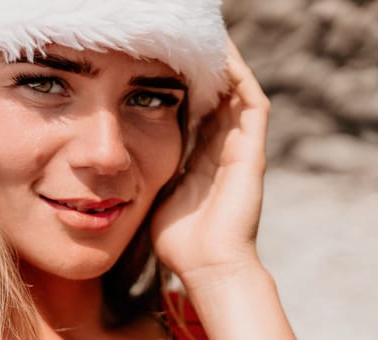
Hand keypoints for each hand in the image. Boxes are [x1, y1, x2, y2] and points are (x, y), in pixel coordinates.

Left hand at [151, 39, 269, 285]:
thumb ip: (153, 173)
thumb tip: (126, 160)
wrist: (206, 266)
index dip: (188, 84)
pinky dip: (239, 77)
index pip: (199, 110)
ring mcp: (241, 148)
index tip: (168, 60)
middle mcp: (224, 148)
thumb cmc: (180, 239)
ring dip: (225, 63)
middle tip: (187, 37)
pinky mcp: (252, 151)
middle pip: (220, 94)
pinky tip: (222, 53)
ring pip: (238, 92)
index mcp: (203, 158)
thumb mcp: (159, 195)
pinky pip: (251, 103)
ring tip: (207, 35)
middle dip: (205, 66)